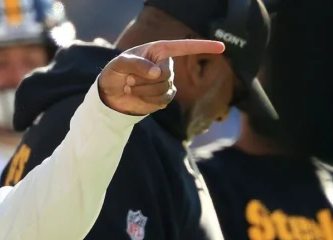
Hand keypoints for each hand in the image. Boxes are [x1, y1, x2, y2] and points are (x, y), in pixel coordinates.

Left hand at [98, 40, 225, 115]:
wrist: (111, 94)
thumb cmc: (115, 73)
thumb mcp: (119, 64)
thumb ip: (136, 64)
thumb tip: (157, 73)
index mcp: (159, 50)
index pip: (184, 47)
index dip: (203, 46)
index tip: (221, 48)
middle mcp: (166, 65)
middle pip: (166, 74)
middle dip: (145, 80)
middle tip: (130, 79)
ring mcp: (166, 82)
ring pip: (164, 88)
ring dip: (143, 90)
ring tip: (131, 87)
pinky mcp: (164, 98)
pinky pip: (163, 100)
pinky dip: (147, 99)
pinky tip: (138, 95)